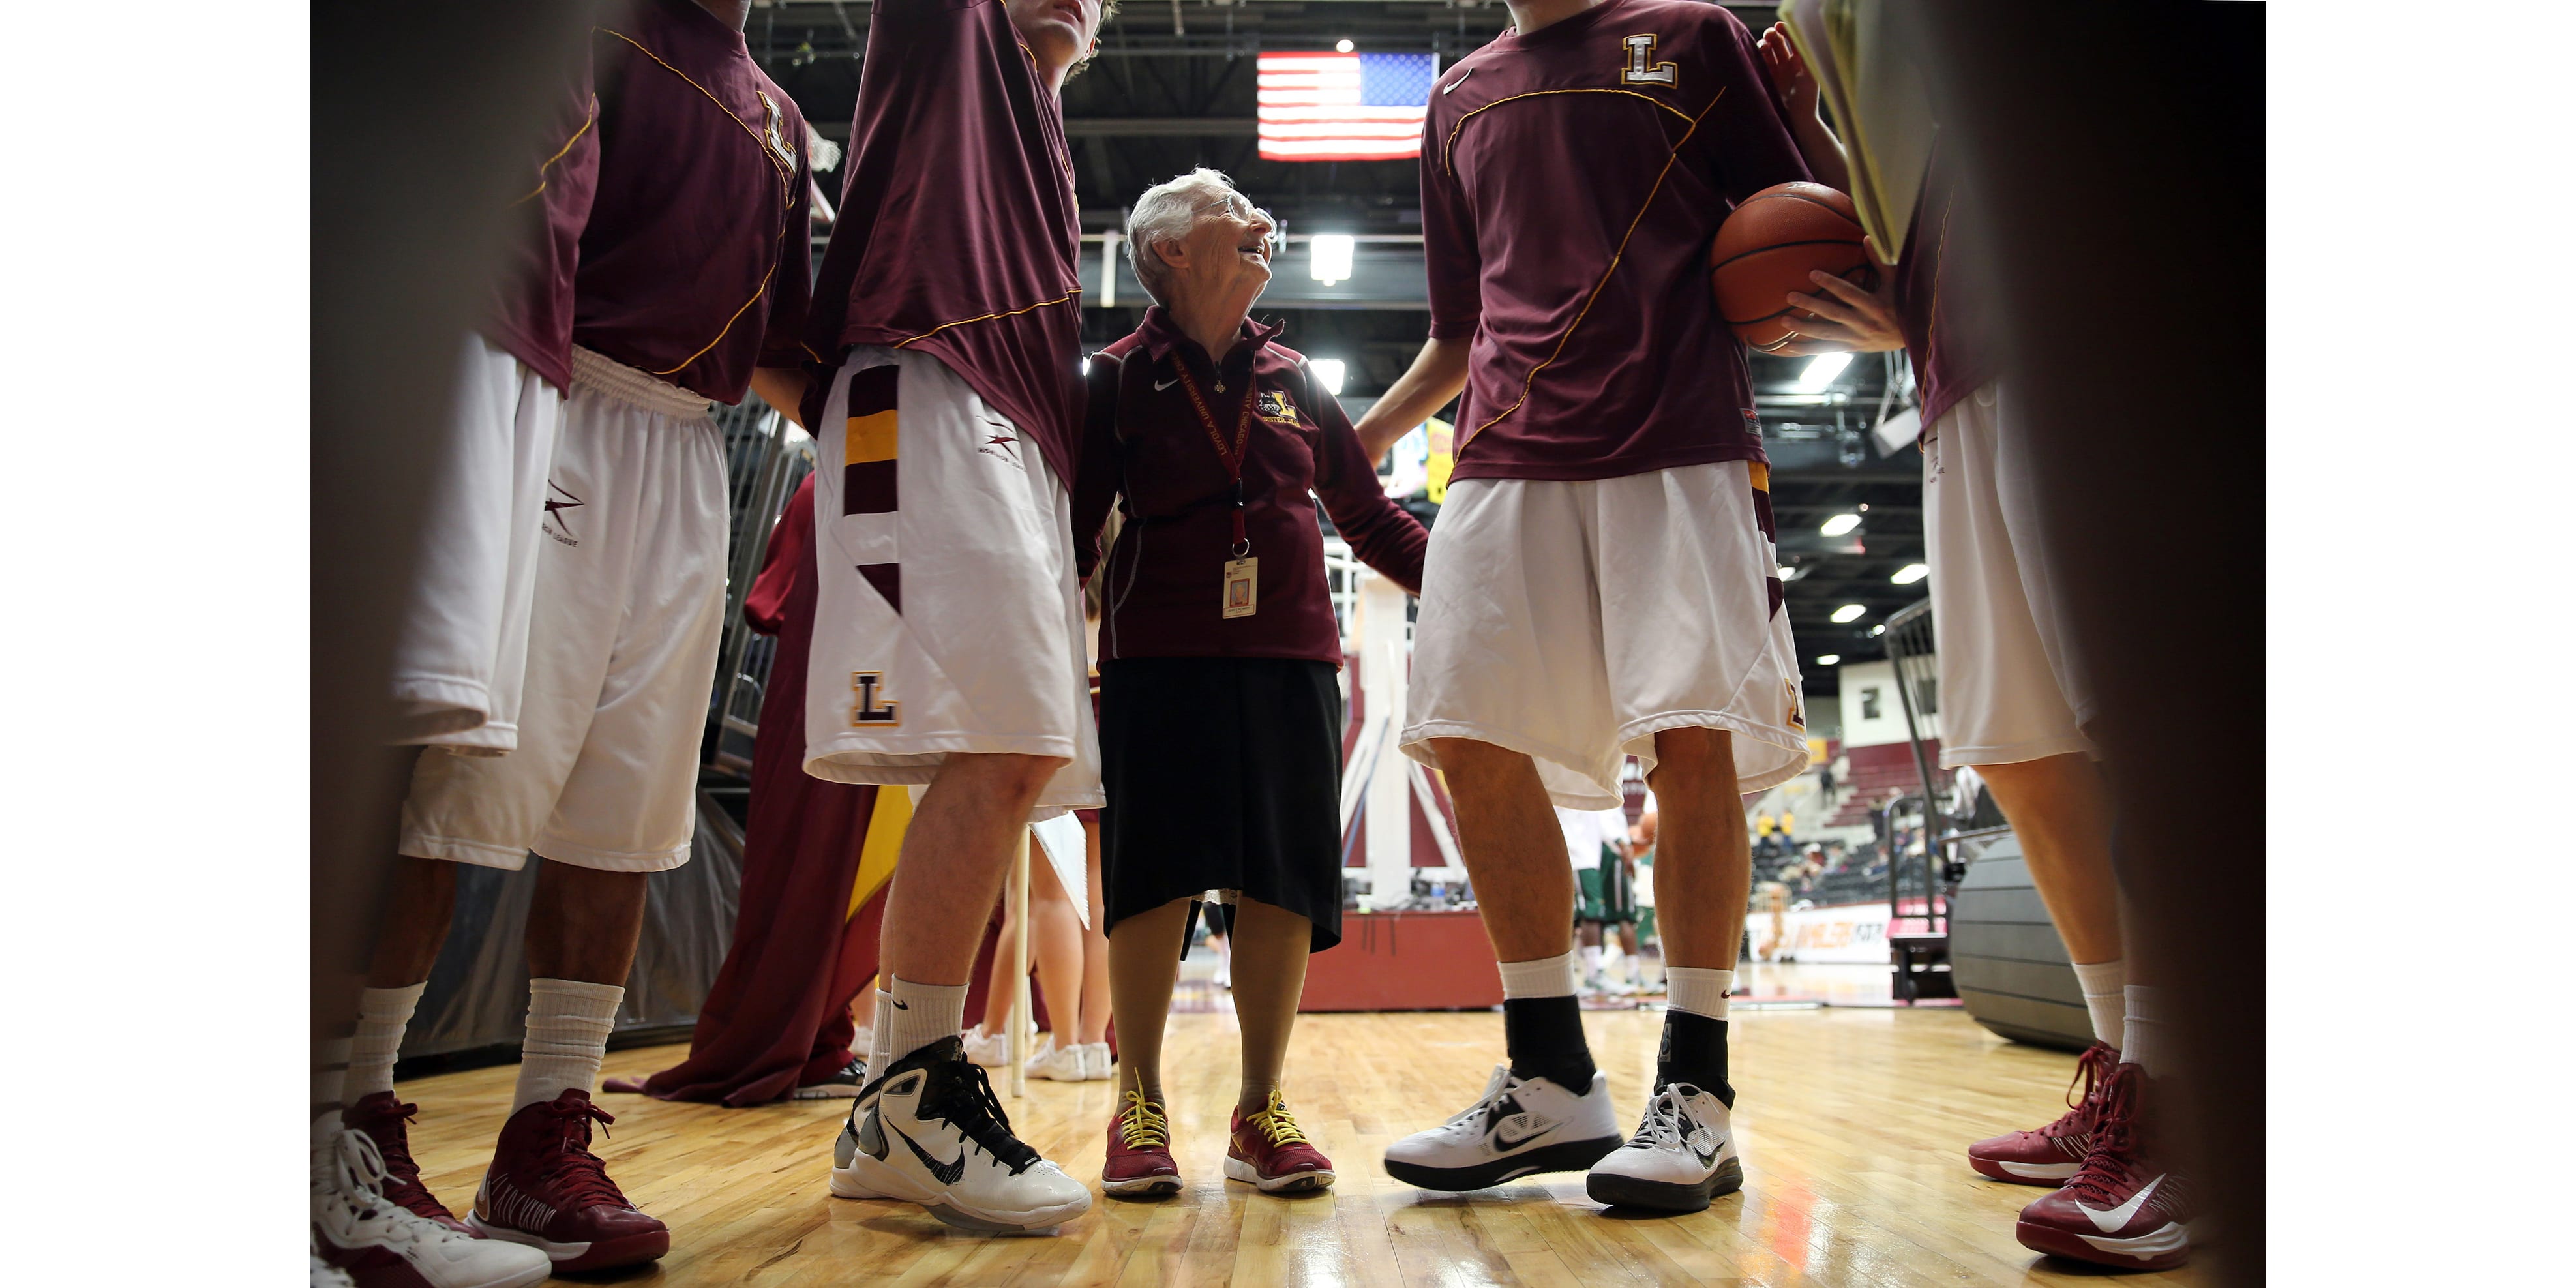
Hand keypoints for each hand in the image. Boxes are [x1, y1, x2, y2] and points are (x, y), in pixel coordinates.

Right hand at [1758, 22, 1819, 123]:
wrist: (1797, 122)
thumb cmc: (1808, 100)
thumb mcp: (1810, 75)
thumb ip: (1805, 56)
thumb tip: (1799, 37)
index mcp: (1798, 62)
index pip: (1790, 41)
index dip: (1785, 31)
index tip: (1779, 26)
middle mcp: (1785, 66)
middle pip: (1776, 45)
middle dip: (1772, 37)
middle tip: (1769, 34)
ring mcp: (1773, 74)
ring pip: (1765, 54)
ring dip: (1762, 46)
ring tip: (1763, 46)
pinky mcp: (1763, 82)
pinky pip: (1756, 66)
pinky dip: (1754, 59)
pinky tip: (1754, 55)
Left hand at [1781, 238, 1905, 351]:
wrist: (1912, 337)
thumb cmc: (1902, 303)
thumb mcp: (1895, 283)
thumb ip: (1880, 261)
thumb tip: (1867, 237)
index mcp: (1874, 305)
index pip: (1848, 293)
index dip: (1831, 283)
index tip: (1812, 274)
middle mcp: (1863, 324)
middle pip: (1832, 314)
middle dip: (1811, 305)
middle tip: (1790, 296)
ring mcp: (1856, 338)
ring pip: (1826, 334)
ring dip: (1804, 329)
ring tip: (1783, 321)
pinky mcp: (1851, 347)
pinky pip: (1825, 349)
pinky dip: (1806, 348)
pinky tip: (1788, 346)